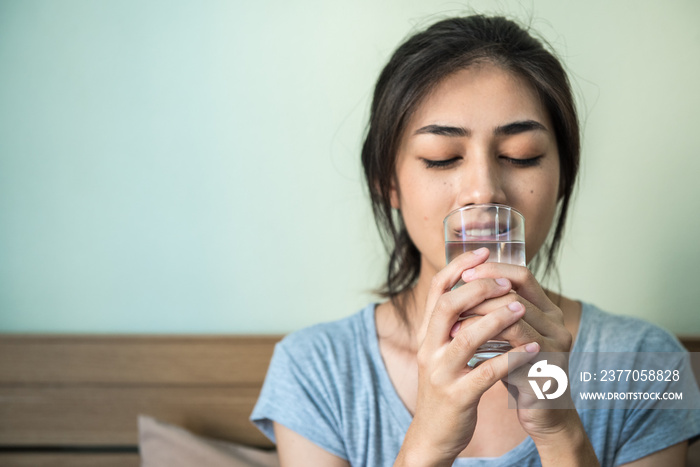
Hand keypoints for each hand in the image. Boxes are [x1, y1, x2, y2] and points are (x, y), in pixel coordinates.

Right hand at [397, 248, 538, 465]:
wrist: (432, 434)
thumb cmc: (445, 388)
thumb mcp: (440, 351)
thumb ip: (452, 324)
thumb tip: (473, 290)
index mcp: (426, 334)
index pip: (437, 290)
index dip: (458, 266)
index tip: (483, 251)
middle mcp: (428, 349)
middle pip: (447, 306)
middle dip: (478, 288)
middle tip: (505, 281)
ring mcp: (441, 373)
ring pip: (467, 337)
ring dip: (496, 319)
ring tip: (521, 309)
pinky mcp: (458, 396)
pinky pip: (486, 373)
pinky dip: (511, 358)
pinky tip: (532, 350)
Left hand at [459, 260, 575, 439]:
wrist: (542, 413)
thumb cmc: (518, 369)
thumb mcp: (507, 335)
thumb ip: (495, 311)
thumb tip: (460, 283)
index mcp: (548, 310)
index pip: (522, 275)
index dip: (492, 270)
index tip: (465, 273)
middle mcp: (556, 323)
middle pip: (514, 294)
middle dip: (479, 294)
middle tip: (451, 301)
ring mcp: (556, 346)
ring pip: (514, 318)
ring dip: (479, 318)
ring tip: (453, 325)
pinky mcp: (547, 370)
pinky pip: (515, 350)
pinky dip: (488, 345)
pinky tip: (466, 347)